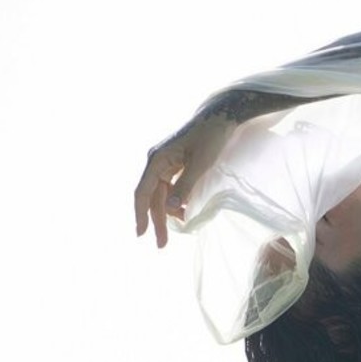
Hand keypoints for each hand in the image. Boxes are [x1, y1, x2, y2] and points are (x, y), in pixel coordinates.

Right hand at [133, 112, 233, 247]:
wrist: (220, 116)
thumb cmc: (211, 137)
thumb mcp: (201, 164)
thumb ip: (186, 186)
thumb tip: (172, 208)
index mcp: (157, 160)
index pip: (143, 192)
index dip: (141, 214)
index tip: (141, 234)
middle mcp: (156, 162)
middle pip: (152, 197)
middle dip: (157, 220)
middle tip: (162, 245)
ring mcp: (164, 163)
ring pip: (161, 194)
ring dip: (167, 213)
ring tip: (177, 230)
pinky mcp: (174, 164)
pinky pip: (169, 188)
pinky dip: (174, 202)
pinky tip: (182, 213)